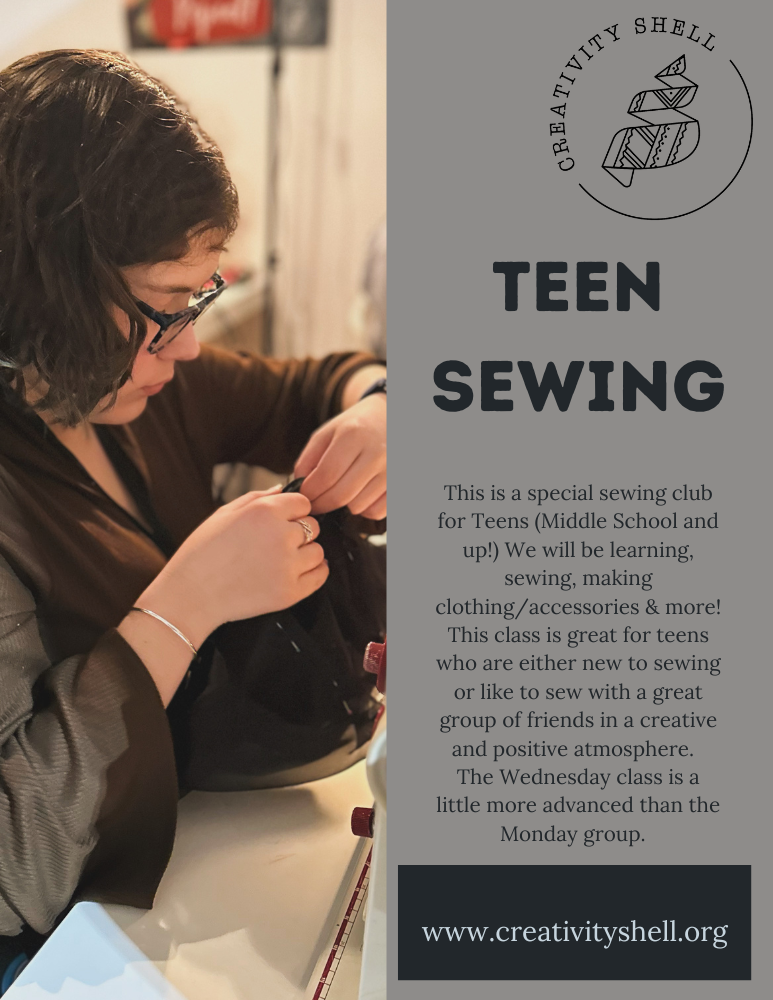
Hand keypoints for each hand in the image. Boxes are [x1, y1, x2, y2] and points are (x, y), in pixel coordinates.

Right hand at [136, 488, 327, 649]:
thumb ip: (257, 498)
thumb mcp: (223, 514)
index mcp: (265, 511)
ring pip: (318, 551)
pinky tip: (295, 572)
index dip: (293, 512)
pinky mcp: (290, 592)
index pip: (303, 503)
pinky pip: (320, 576)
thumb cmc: (202, 552)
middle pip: (313, 527)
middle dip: (300, 533)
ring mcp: (288, 565)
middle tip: (277, 544)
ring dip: (306, 554)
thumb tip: (283, 490)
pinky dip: (313, 573)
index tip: (281, 522)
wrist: (190, 595)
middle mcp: (281, 535)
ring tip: (282, 561)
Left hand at [294, 394, 385, 517]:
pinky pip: (377, 512)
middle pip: (341, 495)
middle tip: (315, 503)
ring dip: (344, 505)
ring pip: (358, 507)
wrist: (390, 417)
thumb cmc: (354, 427)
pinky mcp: (401, 484)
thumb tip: (301, 489)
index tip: (304, 496)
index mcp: (354, 434)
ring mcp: (393, 470)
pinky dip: (364, 509)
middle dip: (322, 504)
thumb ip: (308, 459)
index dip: (310, 492)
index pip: (326, 475)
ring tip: (341, 491)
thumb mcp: (326, 433)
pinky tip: (360, 495)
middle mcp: (377, 452)